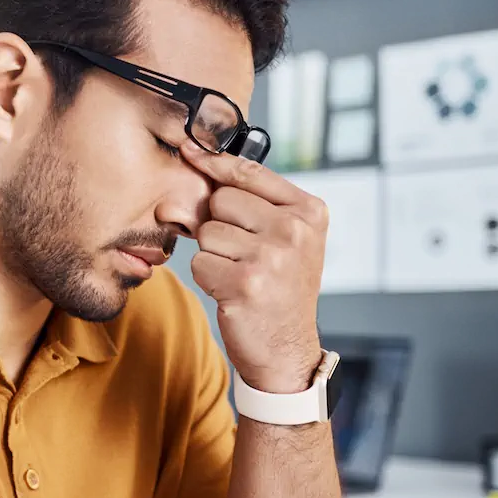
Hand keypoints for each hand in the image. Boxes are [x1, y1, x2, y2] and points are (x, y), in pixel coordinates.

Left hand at [184, 150, 326, 393]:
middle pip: (220, 200)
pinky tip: (232, 291)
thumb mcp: (283, 238)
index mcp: (308, 211)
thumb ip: (250, 201)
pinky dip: (207, 277)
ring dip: (213, 254)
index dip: (213, 161)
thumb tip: (192, 162)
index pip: (248, 171)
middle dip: (218, 225)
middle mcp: (294, 230)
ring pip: (206, 232)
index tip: (188, 148)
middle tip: (241, 253)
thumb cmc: (279, 288)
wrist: (286, 349)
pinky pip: (199, 262)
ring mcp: (271, 256)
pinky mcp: (244, 282)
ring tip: (239, 274)